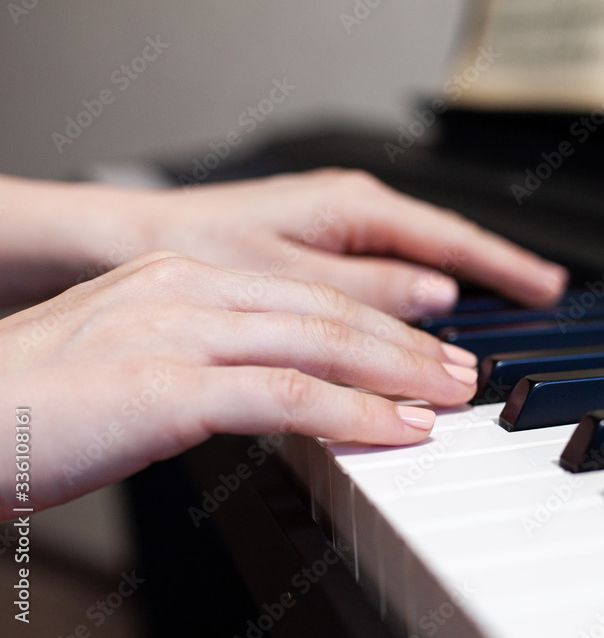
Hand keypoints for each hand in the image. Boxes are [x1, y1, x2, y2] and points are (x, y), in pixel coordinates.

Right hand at [0, 252, 481, 518]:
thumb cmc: (34, 403)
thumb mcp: (136, 358)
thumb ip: (207, 356)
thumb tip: (274, 384)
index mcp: (180, 277)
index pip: (306, 293)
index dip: (376, 320)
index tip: (424, 346)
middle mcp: (186, 289)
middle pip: (328, 309)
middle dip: (405, 341)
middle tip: (458, 368)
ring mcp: (177, 331)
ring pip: (320, 343)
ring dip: (397, 373)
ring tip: (447, 396)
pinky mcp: (167, 385)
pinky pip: (286, 395)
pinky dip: (354, 413)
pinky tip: (396, 430)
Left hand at [140, 169, 568, 318]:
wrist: (128, 240)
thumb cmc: (197, 246)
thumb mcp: (291, 277)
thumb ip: (370, 290)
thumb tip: (438, 299)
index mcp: (354, 207)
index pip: (454, 239)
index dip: (506, 267)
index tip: (550, 289)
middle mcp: (351, 211)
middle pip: (445, 250)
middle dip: (493, 281)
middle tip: (540, 307)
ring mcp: (336, 230)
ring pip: (415, 266)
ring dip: (455, 297)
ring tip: (494, 324)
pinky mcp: (318, 250)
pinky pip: (384, 275)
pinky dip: (412, 301)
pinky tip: (423, 323)